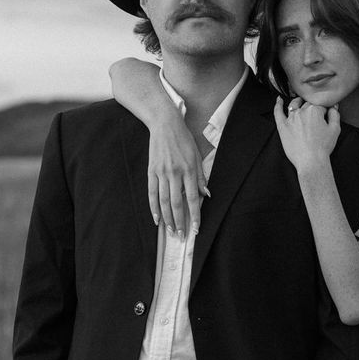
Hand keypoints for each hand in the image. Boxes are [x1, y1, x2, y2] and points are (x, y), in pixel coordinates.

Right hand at [148, 115, 207, 235]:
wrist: (164, 124)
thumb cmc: (183, 139)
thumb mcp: (197, 156)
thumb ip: (200, 176)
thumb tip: (207, 195)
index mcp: (188, 170)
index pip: (193, 198)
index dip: (195, 215)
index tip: (196, 228)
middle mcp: (174, 173)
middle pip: (177, 203)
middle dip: (180, 222)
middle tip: (182, 236)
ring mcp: (161, 173)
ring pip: (164, 201)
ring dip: (167, 218)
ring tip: (171, 231)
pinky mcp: (151, 171)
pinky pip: (152, 193)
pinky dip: (153, 207)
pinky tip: (156, 219)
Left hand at [273, 97, 340, 172]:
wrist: (311, 161)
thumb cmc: (322, 147)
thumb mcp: (335, 129)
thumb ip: (335, 115)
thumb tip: (333, 107)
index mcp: (315, 110)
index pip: (320, 105)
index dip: (324, 110)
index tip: (326, 115)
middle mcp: (302, 112)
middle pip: (307, 104)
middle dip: (312, 107)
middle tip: (315, 115)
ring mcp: (291, 119)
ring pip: (294, 105)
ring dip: (298, 102)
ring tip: (300, 102)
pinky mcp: (282, 126)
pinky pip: (278, 113)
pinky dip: (277, 105)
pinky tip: (279, 100)